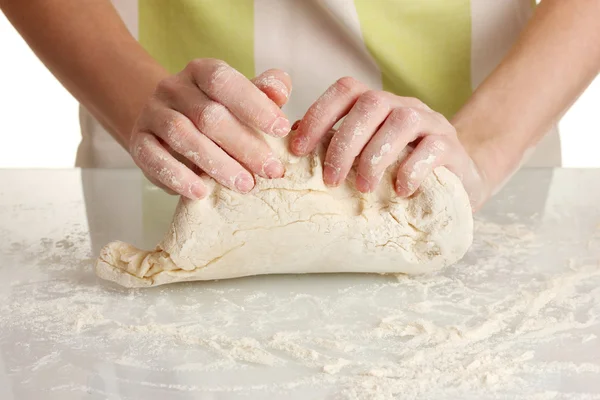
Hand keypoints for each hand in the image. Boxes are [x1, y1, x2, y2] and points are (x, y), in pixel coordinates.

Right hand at [129, 59, 292, 198]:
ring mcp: (153, 113)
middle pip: (207, 114)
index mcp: (201, 71)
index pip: (225, 81)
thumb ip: (264, 92)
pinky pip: (153, 158)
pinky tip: (201, 192)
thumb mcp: (242, 98)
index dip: (254, 105)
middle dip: (244, 144)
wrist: (167, 126)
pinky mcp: (138, 141)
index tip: (282, 130)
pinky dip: (178, 176)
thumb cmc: (218, 113)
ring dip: (217, 163)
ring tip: (244, 185)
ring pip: (182, 135)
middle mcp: (173, 88)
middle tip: (271, 170)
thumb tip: (279, 92)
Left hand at [289, 77, 488, 209]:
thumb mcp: (366, 154)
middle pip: (370, 104)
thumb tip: (292, 146)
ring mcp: (431, 122)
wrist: (455, 180)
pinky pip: (432, 149)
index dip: (318, 115)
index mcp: (377, 104)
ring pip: (402, 122)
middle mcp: (403, 105)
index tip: (298, 150)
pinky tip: (399, 190)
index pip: (345, 90)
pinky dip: (411, 170)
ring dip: (375, 157)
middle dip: (344, 144)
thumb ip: (335, 145)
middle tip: (331, 181)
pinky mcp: (451, 147)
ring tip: (363, 188)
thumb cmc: (399, 168)